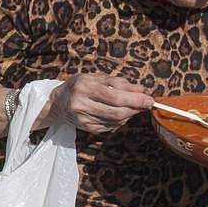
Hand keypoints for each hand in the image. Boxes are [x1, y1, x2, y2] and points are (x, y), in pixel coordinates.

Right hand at [37, 73, 153, 133]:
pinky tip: (120, 113)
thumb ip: (119, 83)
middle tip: (147, 104)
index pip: (115, 96)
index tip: (150, 99)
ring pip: (116, 121)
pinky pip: (111, 126)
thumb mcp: (96, 78)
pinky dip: (120, 120)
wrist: (58, 102)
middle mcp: (81, 104)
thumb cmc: (80, 86)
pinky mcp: (87, 128)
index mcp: (84, 87)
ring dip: (130, 114)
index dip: (135, 100)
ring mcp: (83, 119)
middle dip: (135, 108)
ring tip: (133, 106)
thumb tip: (141, 89)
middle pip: (117, 112)